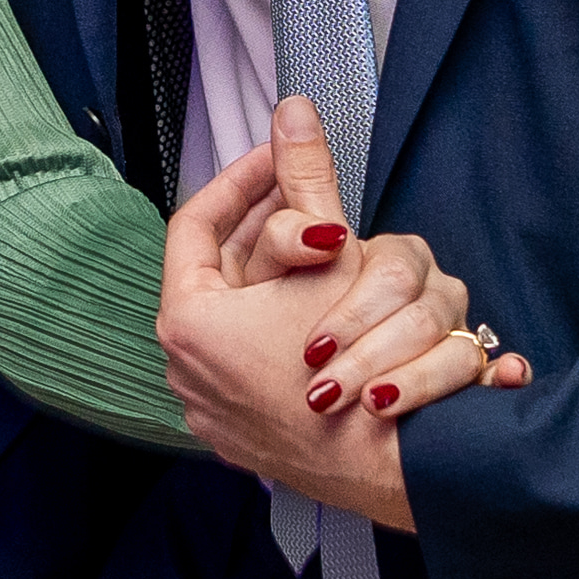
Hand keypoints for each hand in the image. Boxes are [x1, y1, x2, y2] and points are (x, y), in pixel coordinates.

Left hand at [160, 115, 529, 528]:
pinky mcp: (245, 436)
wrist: (392, 469)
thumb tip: (292, 109)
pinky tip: (326, 316)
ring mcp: (214, 409)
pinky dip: (284, 331)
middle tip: (306, 205)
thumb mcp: (335, 256)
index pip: (194, 224)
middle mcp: (187, 369)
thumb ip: (307, 180)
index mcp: (188, 319)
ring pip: (240, 318)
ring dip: (280, 282)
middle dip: (267, 232)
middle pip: (218, 272)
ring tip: (324, 258)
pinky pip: (254, 364)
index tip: (278, 161)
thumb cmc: (361, 366)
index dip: (238, 181)